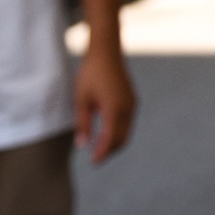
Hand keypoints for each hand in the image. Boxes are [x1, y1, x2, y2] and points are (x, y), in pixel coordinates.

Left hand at [74, 49, 136, 163]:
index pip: (110, 138)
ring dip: (115, 142)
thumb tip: (82, 145)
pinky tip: (107, 133)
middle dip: (109, 150)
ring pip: (126, 131)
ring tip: (100, 148)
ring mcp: (132, 104)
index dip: (102, 152)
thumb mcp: (81, 99)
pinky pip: (128, 122)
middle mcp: (127, 108)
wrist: (106, 53)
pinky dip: (119, 132)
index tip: (93, 162)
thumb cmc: (91, 74)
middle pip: (122, 138)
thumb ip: (83, 123)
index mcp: (113, 108)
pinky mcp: (132, 100)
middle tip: (96, 158)